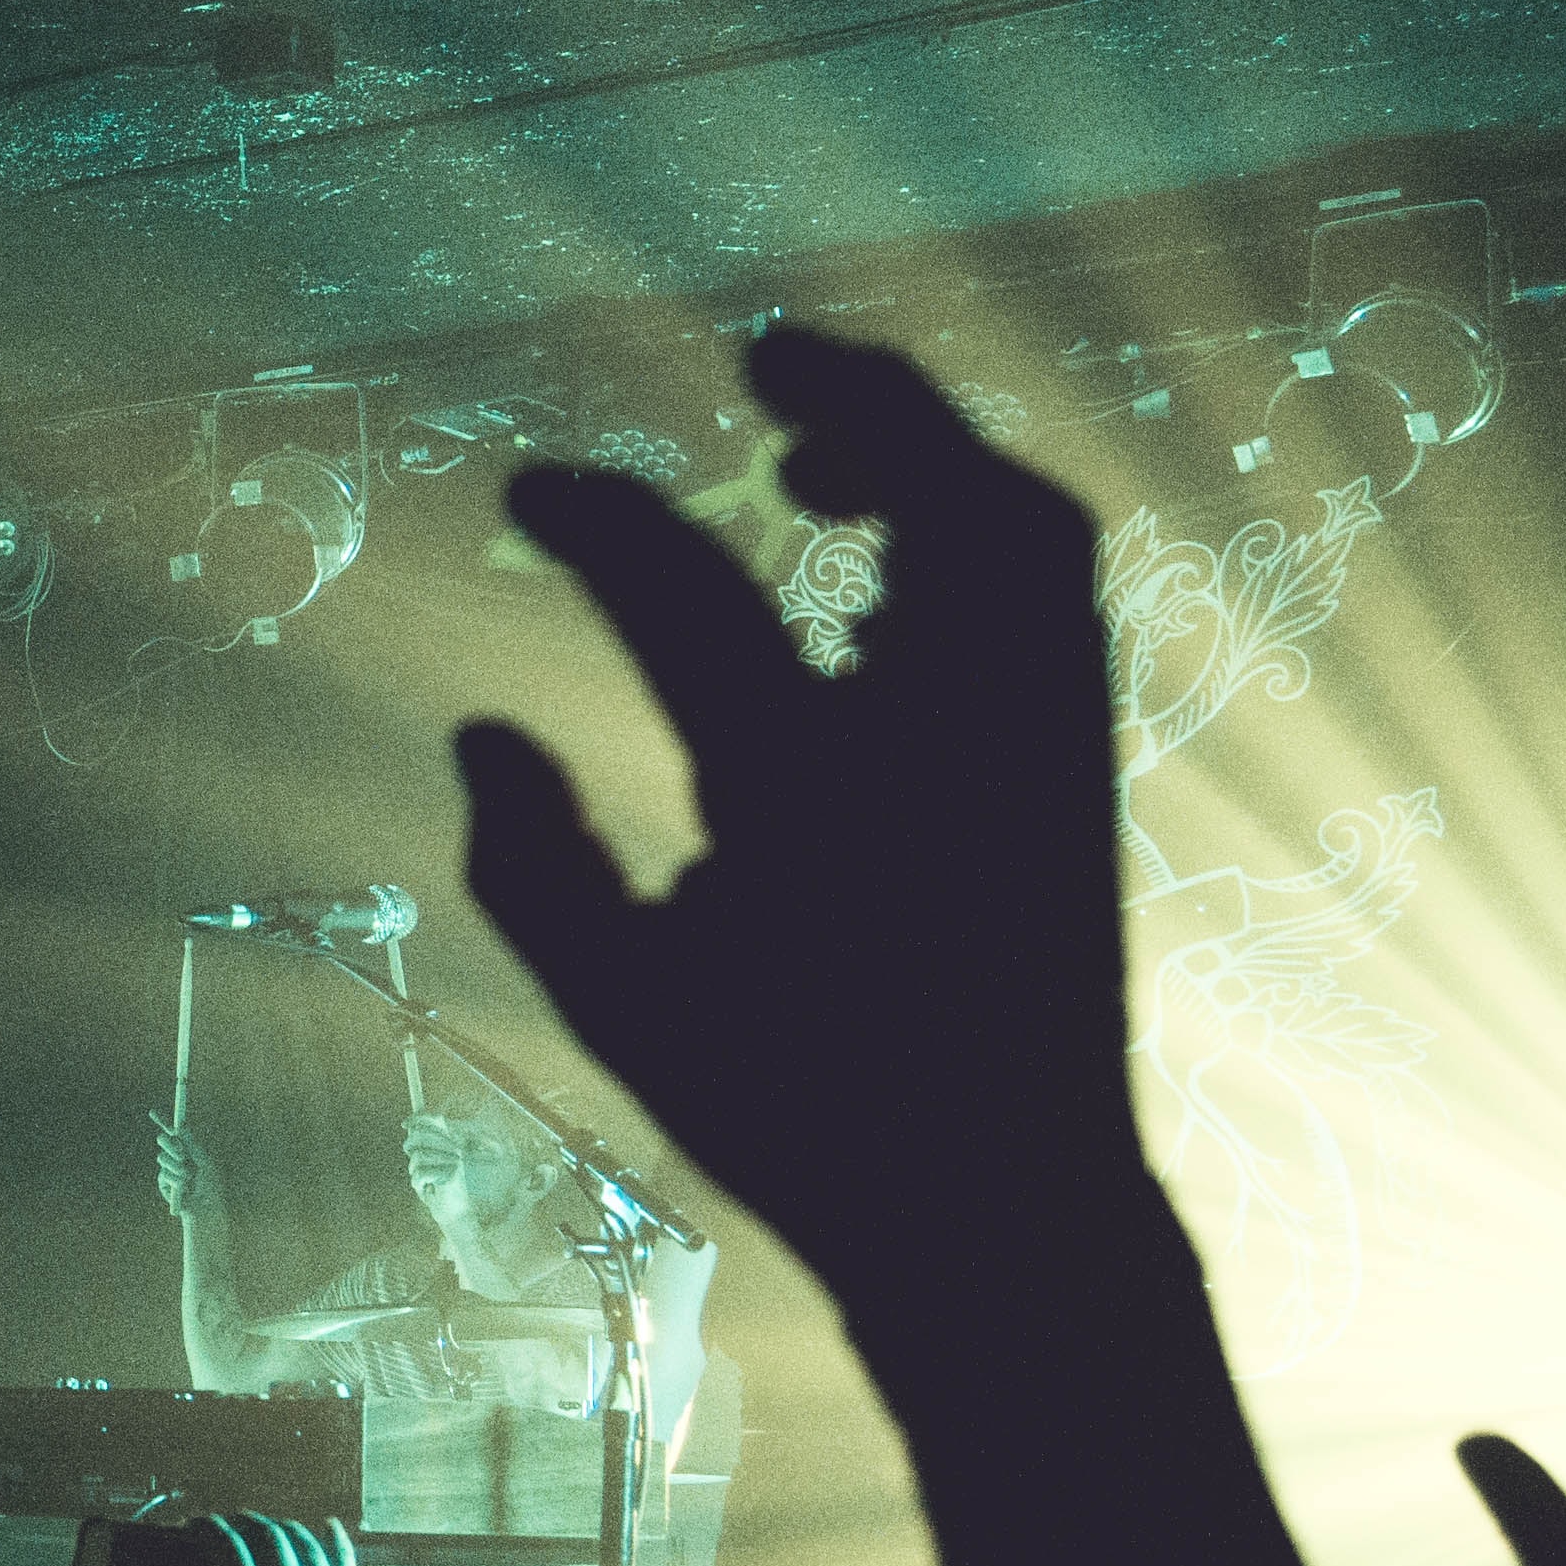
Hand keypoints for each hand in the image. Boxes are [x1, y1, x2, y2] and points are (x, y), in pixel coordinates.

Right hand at [151, 1115, 223, 1225]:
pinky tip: (184, 1189)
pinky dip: (175, 1180)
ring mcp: (169, 1169)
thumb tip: (181, 1126)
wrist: (206, 1209)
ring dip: (176, 1167)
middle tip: (181, 1154)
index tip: (152, 1112)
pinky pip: (163, 1174)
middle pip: (164, 1141)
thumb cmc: (211, 1186)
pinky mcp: (163, 1183)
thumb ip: (192, 1144)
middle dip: (170, 1144)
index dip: (163, 1121)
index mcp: (189, 1149)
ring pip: (162, 1158)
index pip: (174, 1133)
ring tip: (189, 1179)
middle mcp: (177, 1157)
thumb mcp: (205, 1162)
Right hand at [184, 1513, 385, 1565]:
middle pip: (267, 1538)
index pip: (227, 1551)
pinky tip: (328, 1528)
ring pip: (308, 1547)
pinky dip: (336, 1544)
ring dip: (283, 1529)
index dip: (208, 1529)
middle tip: (229, 1524)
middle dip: (244, 1522)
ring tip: (268, 1528)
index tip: (197, 1523)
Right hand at [455, 329, 1126, 1268]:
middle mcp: (951, 742)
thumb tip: (484, 733)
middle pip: (946, 499)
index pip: (689, 592)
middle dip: (862, 399)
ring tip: (834, 452)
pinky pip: (1051, 603)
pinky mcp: (1082, 774)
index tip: (534, 487)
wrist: (1006, 1208)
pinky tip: (891, 572)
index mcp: (810, 792)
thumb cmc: (796, 1115)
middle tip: (769, 357)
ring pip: (1030, 535)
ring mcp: (1040, 750)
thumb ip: (530, 866)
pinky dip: (977, 541)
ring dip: (939, 455)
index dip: (599, 518)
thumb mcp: (619, 1008)